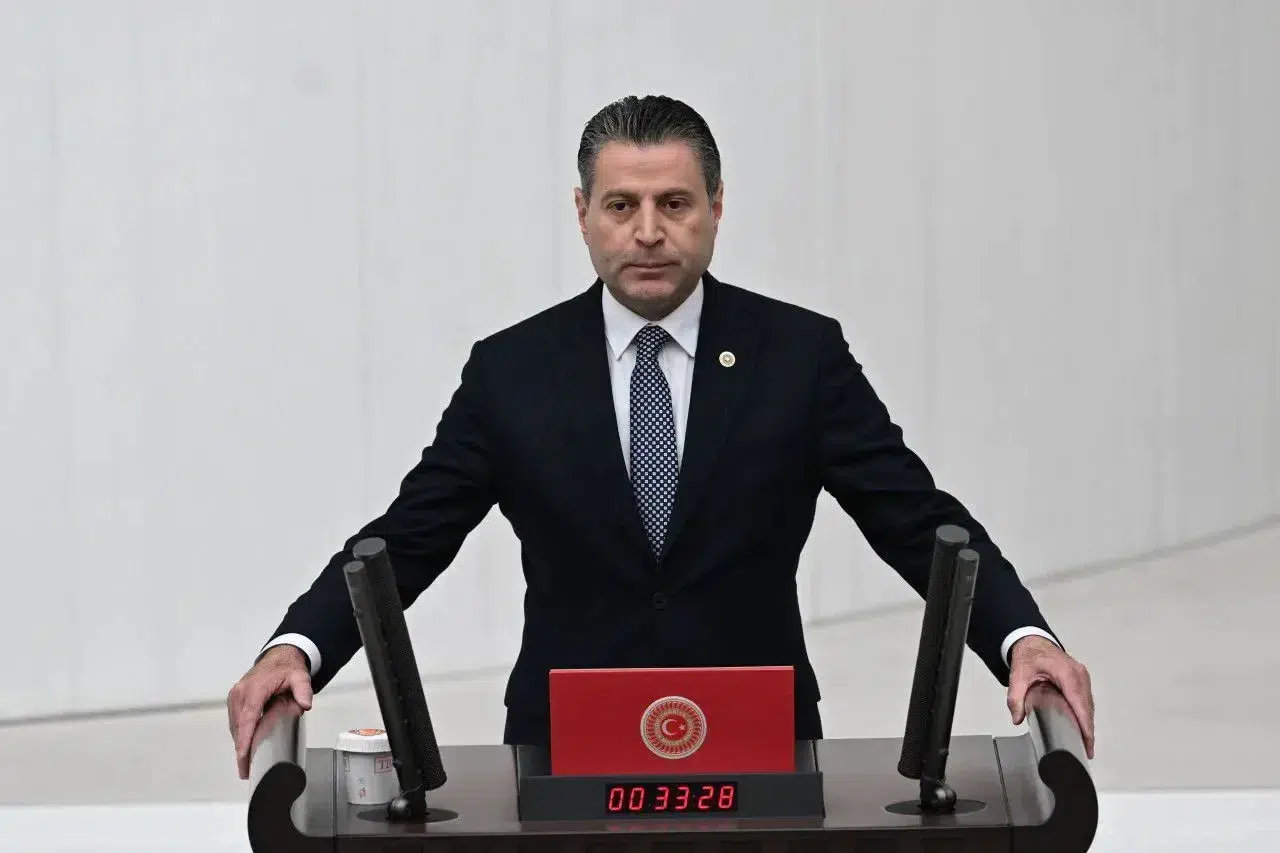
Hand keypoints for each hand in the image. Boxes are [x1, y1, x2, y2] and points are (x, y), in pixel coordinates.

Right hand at [227, 645, 313, 779]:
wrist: (279, 657)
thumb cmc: (287, 668)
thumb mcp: (300, 676)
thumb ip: (303, 690)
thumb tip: (305, 704)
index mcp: (254, 689)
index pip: (247, 719)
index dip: (244, 739)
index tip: (242, 756)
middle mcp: (240, 693)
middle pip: (238, 726)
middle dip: (240, 749)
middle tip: (246, 770)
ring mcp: (235, 697)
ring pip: (235, 726)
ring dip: (239, 744)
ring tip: (245, 765)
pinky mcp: (235, 700)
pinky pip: (236, 721)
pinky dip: (239, 735)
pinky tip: (245, 747)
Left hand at [1007, 636, 1094, 758]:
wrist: (1032, 642)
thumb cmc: (1028, 656)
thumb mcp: (1018, 676)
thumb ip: (1015, 698)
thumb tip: (1017, 718)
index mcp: (1067, 675)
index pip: (1080, 705)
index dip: (1085, 726)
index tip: (1087, 743)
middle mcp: (1079, 676)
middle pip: (1088, 708)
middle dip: (1087, 730)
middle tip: (1085, 750)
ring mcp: (1082, 677)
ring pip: (1089, 705)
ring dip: (1087, 723)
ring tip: (1084, 743)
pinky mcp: (1081, 679)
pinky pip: (1086, 700)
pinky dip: (1085, 714)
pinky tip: (1081, 726)